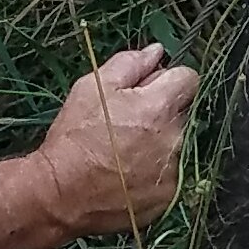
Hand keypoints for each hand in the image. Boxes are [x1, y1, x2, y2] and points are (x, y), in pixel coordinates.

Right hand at [27, 45, 200, 243]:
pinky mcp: (168, 197)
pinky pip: (169, 174)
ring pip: (176, 144)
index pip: (188, 79)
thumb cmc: (74, 137)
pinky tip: (128, 174)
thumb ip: (130, 64)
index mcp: (159, 106)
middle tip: (129, 123)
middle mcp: (175, 138)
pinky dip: (154, 171)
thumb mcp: (92, 88)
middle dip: (162, 111)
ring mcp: (173, 170)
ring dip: (159, 142)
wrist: (59, 195)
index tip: (148, 90)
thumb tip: (157, 52)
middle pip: (182, 112)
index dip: (168, 80)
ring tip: (124, 152)